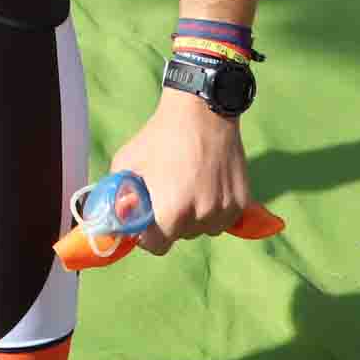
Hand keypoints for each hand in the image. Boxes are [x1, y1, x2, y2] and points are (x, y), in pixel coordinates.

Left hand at [102, 87, 251, 254]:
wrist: (202, 113)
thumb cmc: (159, 137)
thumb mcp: (127, 163)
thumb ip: (119, 196)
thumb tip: (116, 219)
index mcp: (172, 212)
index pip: (156, 246)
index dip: (146, 235)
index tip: (144, 221)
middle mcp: (202, 216)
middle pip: (180, 236)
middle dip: (170, 222)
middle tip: (166, 194)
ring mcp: (225, 210)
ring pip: (203, 229)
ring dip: (193, 217)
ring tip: (187, 186)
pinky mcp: (242, 202)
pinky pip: (223, 219)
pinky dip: (214, 210)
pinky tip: (206, 185)